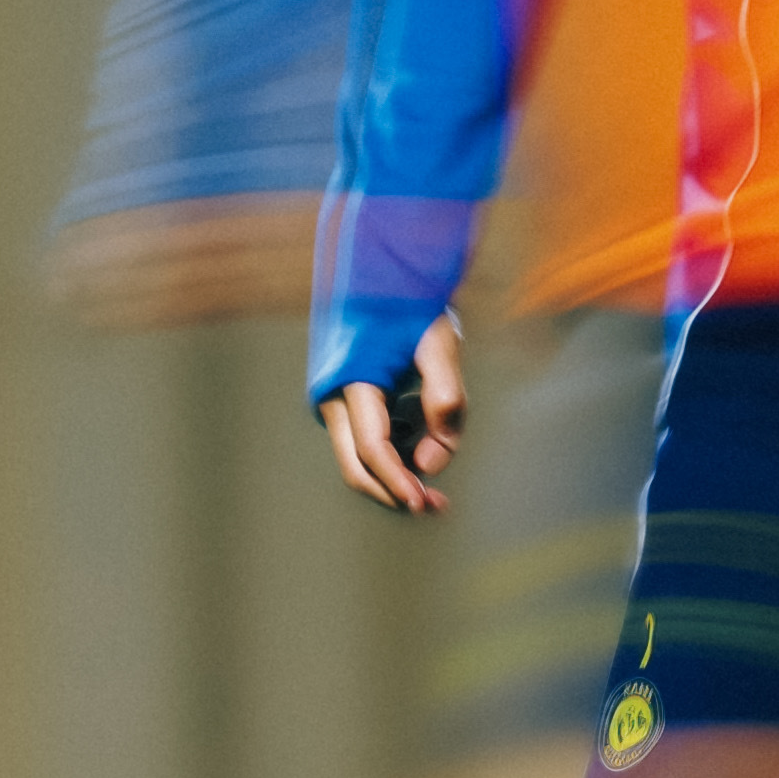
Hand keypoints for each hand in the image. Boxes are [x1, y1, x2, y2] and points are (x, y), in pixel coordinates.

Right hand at [320, 309, 466, 515]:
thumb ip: (446, 394)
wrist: (378, 271)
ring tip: (437, 460)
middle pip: (356, 467)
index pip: (372, 448)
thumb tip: (431, 462)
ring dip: (397, 471)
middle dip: (395, 491)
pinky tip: (420, 428)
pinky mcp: (343, 400)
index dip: (399, 481)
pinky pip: (364, 438)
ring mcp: (333, 400)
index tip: (426, 504)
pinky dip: (395, 447)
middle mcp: (332, 396)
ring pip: (359, 457)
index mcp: (350, 379)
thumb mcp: (439, 341)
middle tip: (436, 506)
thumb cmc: (411, 303)